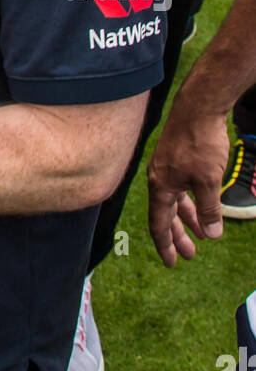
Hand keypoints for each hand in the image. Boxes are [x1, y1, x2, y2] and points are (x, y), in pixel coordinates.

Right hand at [147, 96, 227, 265]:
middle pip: (166, 215)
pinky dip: (190, 200)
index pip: (159, 223)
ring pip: (175, 200)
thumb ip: (209, 209)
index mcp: (161, 186)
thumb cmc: (201, 143)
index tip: (173, 263)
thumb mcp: (209, 181)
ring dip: (188, 218)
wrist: (199, 107)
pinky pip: (180, 187)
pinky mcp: (176, 158)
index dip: (166, 245)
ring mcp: (167, 167)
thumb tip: (211, 234)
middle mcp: (159, 178)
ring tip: (203, 233)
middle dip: (178, 236)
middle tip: (190, 255)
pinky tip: (202, 204)